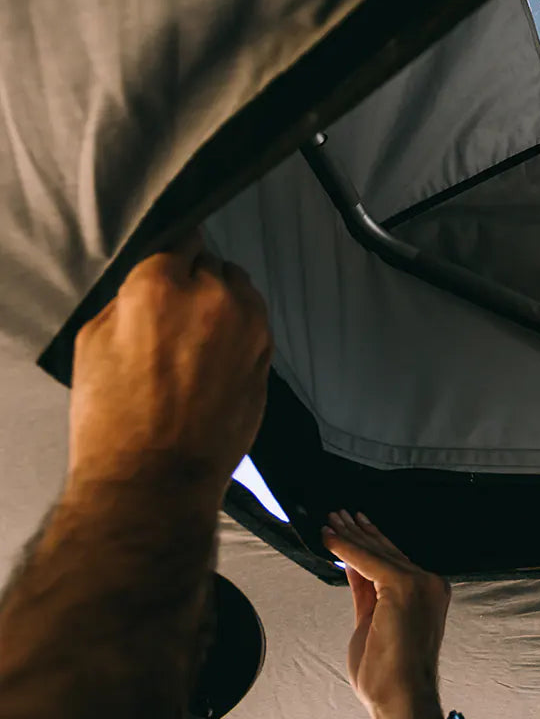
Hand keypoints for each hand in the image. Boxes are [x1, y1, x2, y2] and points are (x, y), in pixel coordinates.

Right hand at [68, 232, 271, 501]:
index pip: (178, 240)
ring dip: (223, 301)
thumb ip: (128, 299)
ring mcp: (248, 323)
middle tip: (175, 317)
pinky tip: (216, 359)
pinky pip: (255, 321)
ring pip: (239, 288)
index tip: (167, 272)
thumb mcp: (93, 342)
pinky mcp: (268, 351)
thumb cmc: (113, 417)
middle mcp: (212, 295)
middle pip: (211, 263)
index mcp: (159, 286)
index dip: (170, 259)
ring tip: (198, 339)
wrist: (155, 479)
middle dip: (195, 282)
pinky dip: (240, 330)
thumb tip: (151, 282)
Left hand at [323, 511, 450, 718]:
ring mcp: (420, 583)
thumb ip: (366, 592)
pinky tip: (329, 537)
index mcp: (428, 592)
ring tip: (330, 521)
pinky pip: (367, 561)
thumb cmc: (389, 672)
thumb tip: (353, 566)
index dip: (371, 541)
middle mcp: (429, 583)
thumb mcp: (373, 622)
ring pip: (377, 552)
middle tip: (338, 515)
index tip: (355, 525)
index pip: (394, 560)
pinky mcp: (403, 586)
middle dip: (358, 532)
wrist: (402, 698)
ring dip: (350, 535)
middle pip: (386, 551)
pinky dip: (345, 548)